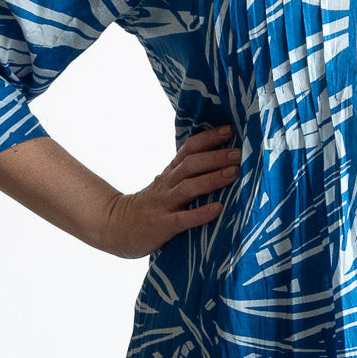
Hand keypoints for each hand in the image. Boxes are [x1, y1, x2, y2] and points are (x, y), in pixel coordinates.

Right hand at [104, 124, 241, 258]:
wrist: (117, 227)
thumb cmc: (151, 206)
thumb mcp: (166, 184)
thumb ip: (188, 174)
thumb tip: (222, 160)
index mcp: (171, 172)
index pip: (189, 149)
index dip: (208, 138)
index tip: (230, 130)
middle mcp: (167, 184)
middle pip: (191, 165)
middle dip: (216, 157)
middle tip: (239, 153)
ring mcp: (164, 204)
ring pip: (188, 187)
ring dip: (212, 179)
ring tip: (234, 173)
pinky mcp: (162, 225)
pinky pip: (183, 219)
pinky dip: (201, 213)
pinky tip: (218, 209)